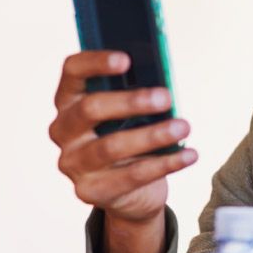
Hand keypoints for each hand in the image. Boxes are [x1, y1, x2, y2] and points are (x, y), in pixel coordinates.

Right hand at [49, 50, 196, 223]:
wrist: (130, 193)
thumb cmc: (131, 138)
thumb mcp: (133, 115)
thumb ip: (139, 95)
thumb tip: (163, 85)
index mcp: (69, 100)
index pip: (73, 72)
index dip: (95, 63)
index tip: (126, 60)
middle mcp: (63, 130)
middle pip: (90, 109)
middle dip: (131, 101)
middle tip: (166, 97)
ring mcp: (72, 163)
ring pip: (111, 146)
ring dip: (152, 135)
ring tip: (184, 126)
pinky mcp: (89, 191)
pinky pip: (131, 175)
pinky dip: (165, 164)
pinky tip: (189, 154)